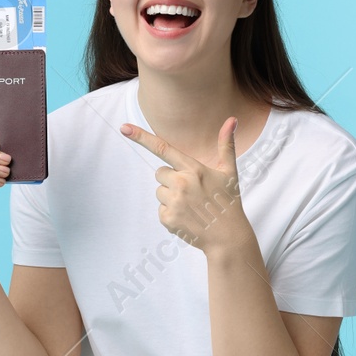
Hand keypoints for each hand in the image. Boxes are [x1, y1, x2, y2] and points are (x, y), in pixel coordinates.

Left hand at [120, 116, 251, 255]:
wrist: (227, 236)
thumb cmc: (228, 201)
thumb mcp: (229, 171)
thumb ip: (226, 144)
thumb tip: (232, 119)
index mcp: (194, 169)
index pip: (163, 148)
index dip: (141, 137)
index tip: (124, 128)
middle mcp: (181, 183)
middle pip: (160, 173)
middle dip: (171, 179)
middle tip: (191, 191)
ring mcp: (173, 202)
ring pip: (159, 191)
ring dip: (170, 197)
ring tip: (191, 205)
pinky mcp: (168, 218)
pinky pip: (160, 209)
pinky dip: (170, 214)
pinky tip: (187, 217)